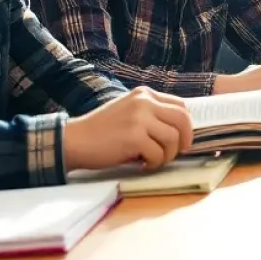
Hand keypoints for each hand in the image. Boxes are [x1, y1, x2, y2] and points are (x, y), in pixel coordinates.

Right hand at [63, 87, 192, 171]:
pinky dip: (153, 163)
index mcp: (145, 94)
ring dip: (167, 155)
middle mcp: (144, 101)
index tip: (183, 139)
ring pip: (172, 138)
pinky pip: (157, 154)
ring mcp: (139, 118)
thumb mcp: (129, 112)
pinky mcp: (133, 137)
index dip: (186, 125)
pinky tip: (142, 164)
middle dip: (184, 140)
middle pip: (182, 120)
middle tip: (177, 153)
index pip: (180, 106)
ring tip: (153, 160)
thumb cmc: (102, 130)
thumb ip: (151, 114)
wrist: (74, 140)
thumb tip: (179, 130)